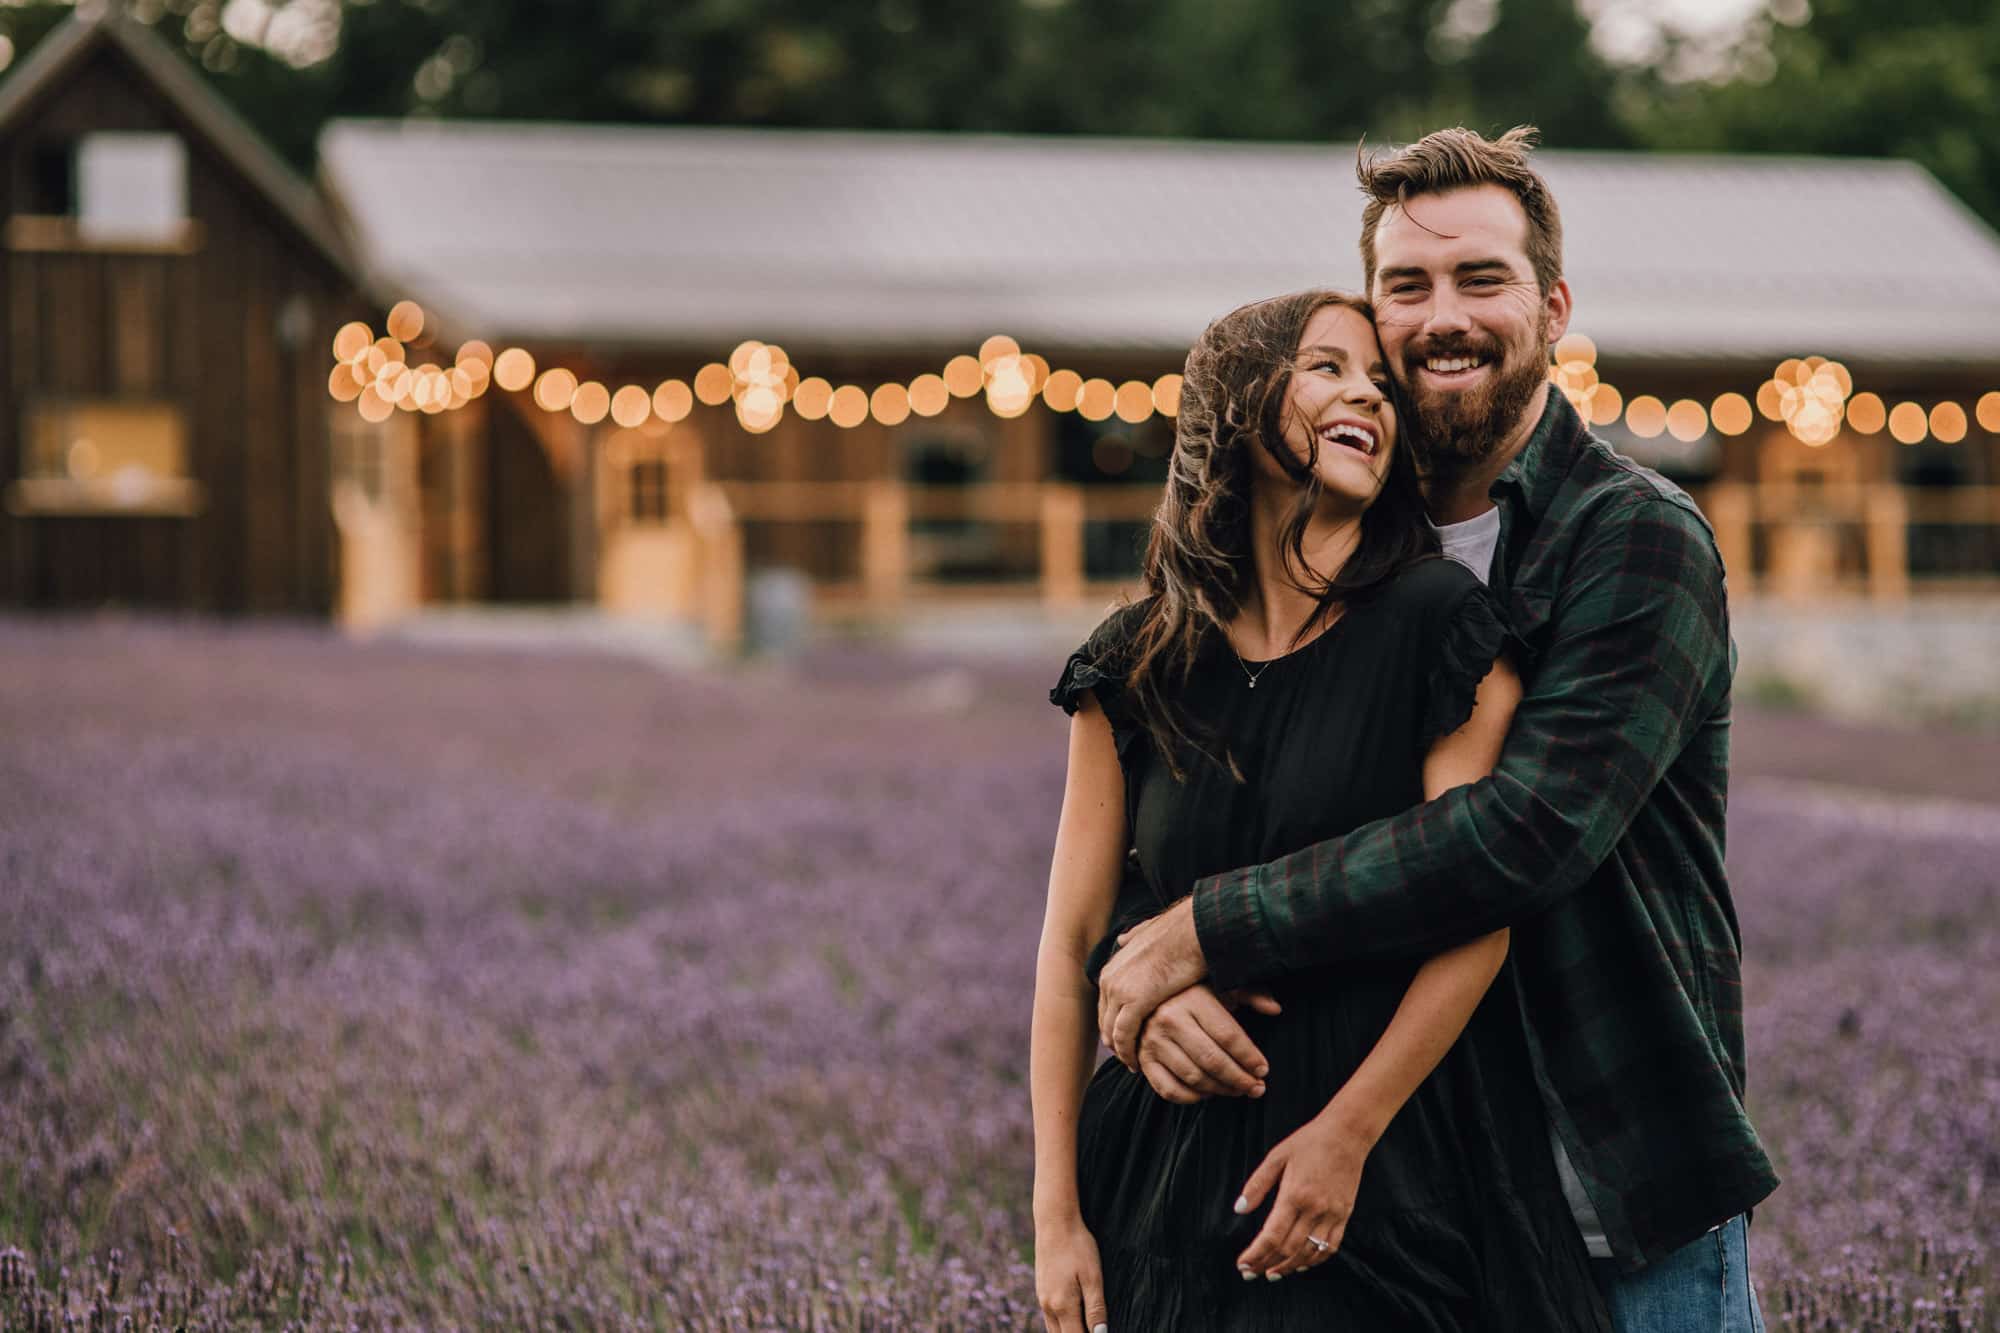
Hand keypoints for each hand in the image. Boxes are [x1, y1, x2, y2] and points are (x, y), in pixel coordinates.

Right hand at [1034, 1213, 1109, 1332]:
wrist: (1055, 1222)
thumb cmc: (1078, 1247)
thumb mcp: (1093, 1277)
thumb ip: (1096, 1309)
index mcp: (1062, 1306)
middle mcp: (1048, 1306)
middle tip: (1096, 1331)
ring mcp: (1042, 1298)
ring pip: (1054, 1330)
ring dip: (1069, 1332)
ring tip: (1086, 1326)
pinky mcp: (1041, 1290)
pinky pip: (1051, 1318)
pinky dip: (1063, 1324)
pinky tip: (1075, 1318)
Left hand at [1096, 897, 1206, 1068]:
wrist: (1194, 929)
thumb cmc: (1181, 932)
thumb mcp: (1148, 933)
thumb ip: (1133, 938)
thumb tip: (1122, 938)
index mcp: (1113, 966)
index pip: (1107, 1004)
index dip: (1115, 1023)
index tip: (1125, 1039)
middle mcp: (1110, 979)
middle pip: (1106, 1019)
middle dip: (1115, 1040)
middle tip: (1127, 1058)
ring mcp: (1119, 990)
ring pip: (1112, 1031)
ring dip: (1121, 1050)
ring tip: (1133, 1065)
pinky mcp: (1134, 1002)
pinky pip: (1124, 1036)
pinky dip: (1129, 1052)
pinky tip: (1138, 1064)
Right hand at [1135, 985, 1281, 1103]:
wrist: (1146, 995)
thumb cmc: (1193, 992)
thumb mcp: (1220, 985)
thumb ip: (1250, 994)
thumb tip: (1275, 1009)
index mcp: (1192, 999)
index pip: (1228, 1035)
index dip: (1250, 1057)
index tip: (1264, 1070)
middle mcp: (1169, 1019)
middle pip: (1213, 1060)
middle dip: (1240, 1079)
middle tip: (1257, 1088)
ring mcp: (1152, 1041)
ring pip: (1194, 1078)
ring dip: (1221, 1090)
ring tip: (1237, 1090)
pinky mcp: (1142, 1059)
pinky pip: (1169, 1090)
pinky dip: (1192, 1098)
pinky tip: (1207, 1093)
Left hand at [1231, 1107, 1374, 1280]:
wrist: (1346, 1134)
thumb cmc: (1308, 1142)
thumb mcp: (1276, 1156)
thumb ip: (1257, 1184)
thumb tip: (1239, 1209)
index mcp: (1294, 1194)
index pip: (1272, 1236)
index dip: (1256, 1254)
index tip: (1242, 1264)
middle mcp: (1314, 1209)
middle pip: (1288, 1249)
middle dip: (1266, 1264)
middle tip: (1250, 1272)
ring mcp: (1332, 1214)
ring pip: (1308, 1253)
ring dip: (1288, 1267)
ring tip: (1271, 1273)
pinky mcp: (1344, 1215)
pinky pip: (1330, 1247)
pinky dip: (1314, 1260)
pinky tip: (1300, 1264)